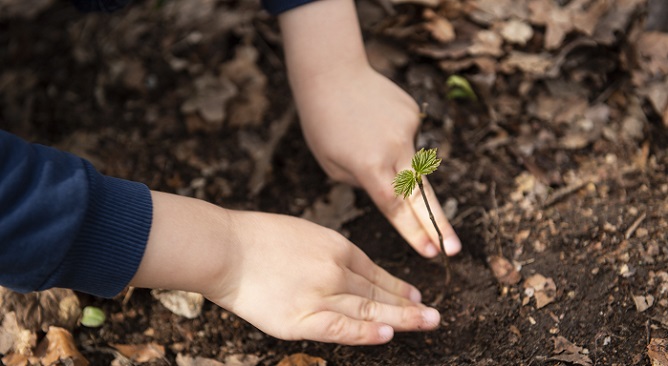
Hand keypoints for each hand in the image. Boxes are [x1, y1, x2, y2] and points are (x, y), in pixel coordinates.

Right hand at [131, 192, 440, 344]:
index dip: (397, 285)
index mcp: (336, 245)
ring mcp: (321, 294)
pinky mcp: (302, 319)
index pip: (375, 271)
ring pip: (369, 311)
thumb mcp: (302, 232)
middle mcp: (335, 269)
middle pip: (378, 292)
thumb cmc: (255, 238)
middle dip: (409, 304)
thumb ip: (327, 252)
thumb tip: (347, 268)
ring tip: (426, 323)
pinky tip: (389, 335)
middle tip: (434, 314)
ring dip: (402, 318)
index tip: (414, 294)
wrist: (224, 248)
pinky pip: (342, 329)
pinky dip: (366, 334)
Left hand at [294, 64, 460, 257]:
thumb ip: (365, 183)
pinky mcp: (413, 113)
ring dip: (397, 164)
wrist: (332, 73)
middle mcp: (394, 149)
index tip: (431, 254)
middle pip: (421, 197)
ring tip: (363, 137)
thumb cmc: (323, 123)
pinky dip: (393, 137)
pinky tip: (372, 120)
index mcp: (369, 166)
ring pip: (411, 161)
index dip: (414, 233)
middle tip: (453, 250)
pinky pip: (406, 136)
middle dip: (438, 227)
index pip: (396, 209)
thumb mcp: (332, 164)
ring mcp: (408, 129)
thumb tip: (392, 190)